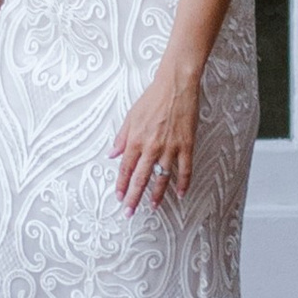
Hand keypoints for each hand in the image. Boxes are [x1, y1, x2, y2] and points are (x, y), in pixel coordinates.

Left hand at [112, 58, 201, 213]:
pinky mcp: (186, 145)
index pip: (126, 168)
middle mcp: (151, 147)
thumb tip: (111, 155)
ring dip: (156, 194)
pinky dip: (183, 183)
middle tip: (129, 212)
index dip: (122, 184)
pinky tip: (180, 194)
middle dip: (133, 197)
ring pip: (162, 177)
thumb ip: (121, 138)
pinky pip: (185, 169)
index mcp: (136, 139)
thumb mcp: (131, 116)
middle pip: (141, 177)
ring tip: (152, 207)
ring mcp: (170, 147)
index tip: (119, 197)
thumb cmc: (152, 98)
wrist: (176, 86)